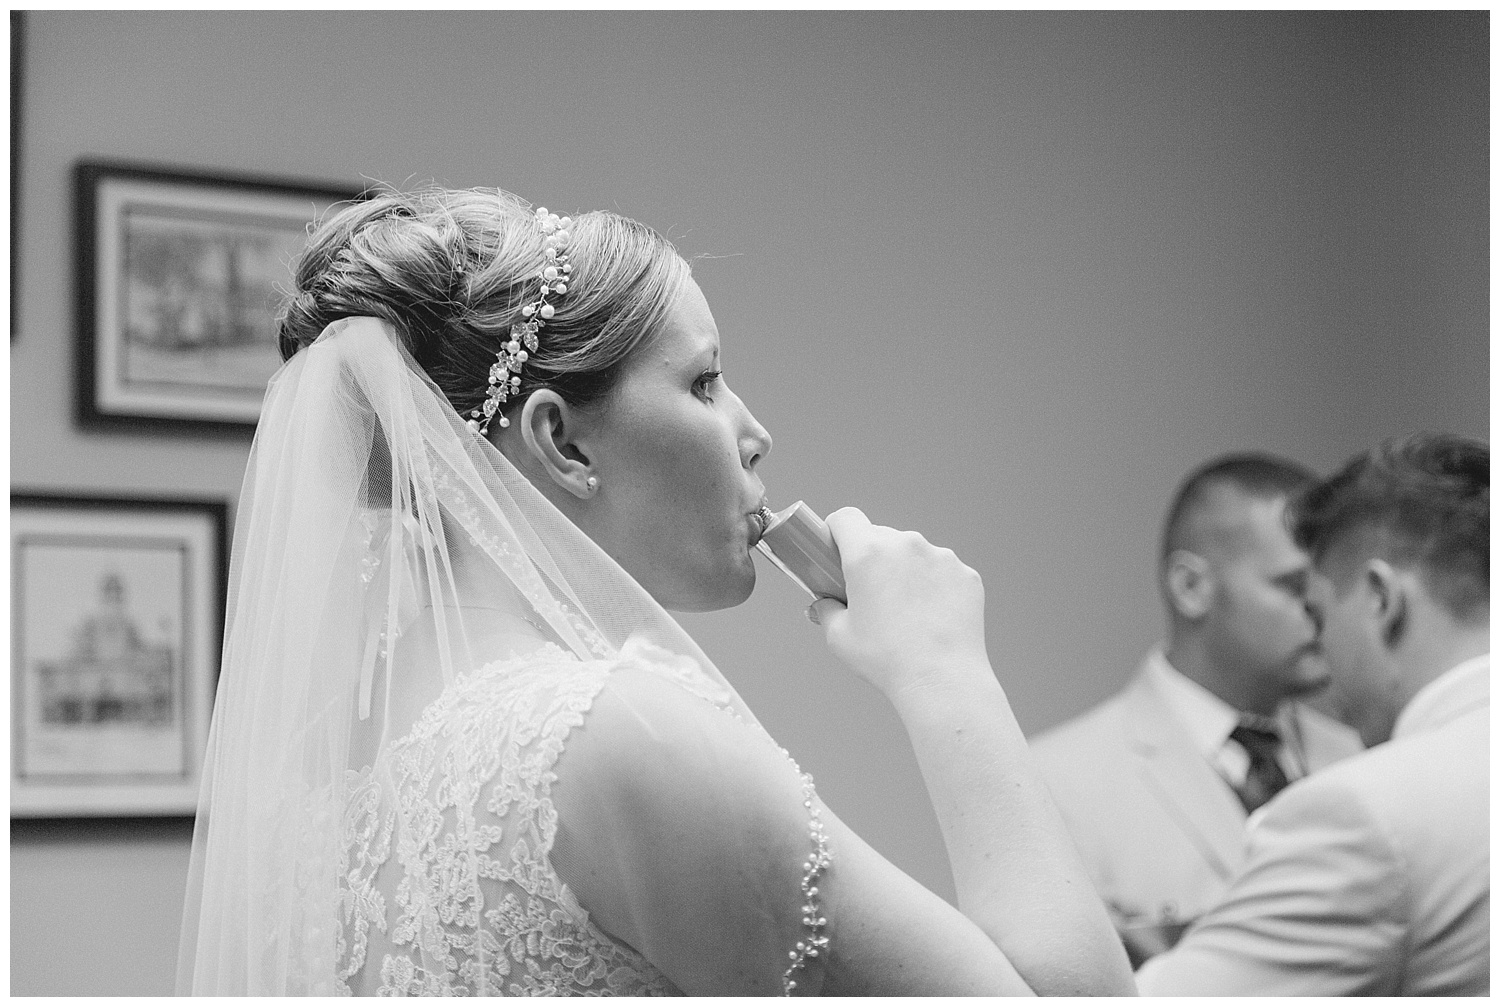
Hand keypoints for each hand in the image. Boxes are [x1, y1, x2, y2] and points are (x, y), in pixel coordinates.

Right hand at [809, 507, 988, 696]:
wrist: (941, 680)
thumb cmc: (887, 660)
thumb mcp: (840, 637)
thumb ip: (826, 611)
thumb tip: (823, 604)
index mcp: (868, 554)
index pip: (846, 518)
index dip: (836, 531)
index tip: (834, 549)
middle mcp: (906, 545)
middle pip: (880, 536)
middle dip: (871, 557)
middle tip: (869, 591)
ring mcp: (940, 557)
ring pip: (913, 553)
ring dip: (905, 570)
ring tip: (905, 611)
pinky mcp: (965, 574)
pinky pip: (941, 571)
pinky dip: (934, 585)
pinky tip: (931, 616)